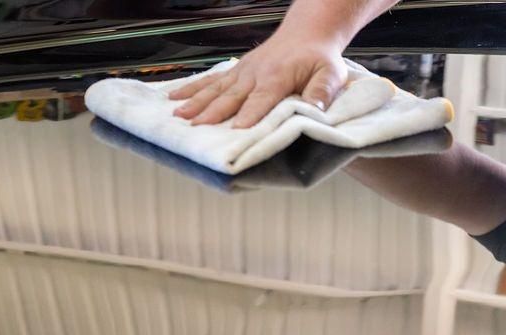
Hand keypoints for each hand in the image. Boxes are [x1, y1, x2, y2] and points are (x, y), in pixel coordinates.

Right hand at [170, 29, 348, 127]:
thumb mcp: (331, 75)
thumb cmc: (320, 59)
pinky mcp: (236, 71)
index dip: (249, 115)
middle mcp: (254, 74)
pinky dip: (192, 89)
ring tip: (177, 116)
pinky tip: (174, 99)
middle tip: (196, 128)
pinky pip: (211, 81)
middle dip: (213, 112)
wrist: (307, 34)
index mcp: (277, 77)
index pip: (261, 99)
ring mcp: (242, 72)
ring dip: (195, 102)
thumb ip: (322, 92)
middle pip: (231, 96)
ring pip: (215, 89)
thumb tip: (315, 109)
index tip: (235, 130)